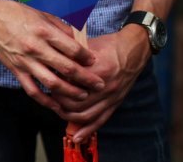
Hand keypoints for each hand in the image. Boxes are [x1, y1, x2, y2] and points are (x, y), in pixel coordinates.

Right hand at [0, 0, 104, 111]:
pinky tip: (56, 105)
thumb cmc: (16, 13)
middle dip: (85, 78)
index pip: (72, 48)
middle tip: (99, 84)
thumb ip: (61, 29)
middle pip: (66, 68)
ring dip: (70, 92)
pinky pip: (32, 90)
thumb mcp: (42, 14)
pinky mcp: (16, 70)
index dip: (86, 57)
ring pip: (51, 83)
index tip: (95, 62)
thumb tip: (79, 41)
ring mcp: (25, 61)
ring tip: (82, 96)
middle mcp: (35, 47)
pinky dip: (45, 100)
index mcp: (44, 31)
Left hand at [52, 25, 151, 141]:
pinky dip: (87, 130)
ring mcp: (111, 97)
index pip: (70, 84)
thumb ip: (71, 55)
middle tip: (51, 94)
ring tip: (58, 110)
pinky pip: (100, 121)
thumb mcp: (87, 45)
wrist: (133, 50)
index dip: (56, 83)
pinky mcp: (115, 103)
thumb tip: (52, 63)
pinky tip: (77, 137)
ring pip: (85, 114)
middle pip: (75, 102)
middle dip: (59, 100)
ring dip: (68, 116)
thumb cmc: (109, 45)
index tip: (49, 79)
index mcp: (98, 70)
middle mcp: (105, 86)